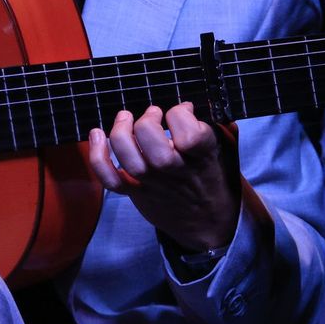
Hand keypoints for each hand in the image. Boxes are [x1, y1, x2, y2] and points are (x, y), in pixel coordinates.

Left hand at [87, 103, 239, 251]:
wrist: (210, 221)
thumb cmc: (216, 176)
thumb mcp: (227, 148)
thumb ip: (218, 123)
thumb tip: (199, 102)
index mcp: (203, 157)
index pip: (189, 134)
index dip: (181, 114)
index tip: (182, 110)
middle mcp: (177, 171)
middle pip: (153, 147)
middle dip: (147, 123)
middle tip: (152, 114)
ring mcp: (155, 184)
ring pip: (130, 160)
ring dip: (121, 133)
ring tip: (125, 118)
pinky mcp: (137, 192)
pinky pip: (110, 180)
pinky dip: (98, 158)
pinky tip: (97, 136)